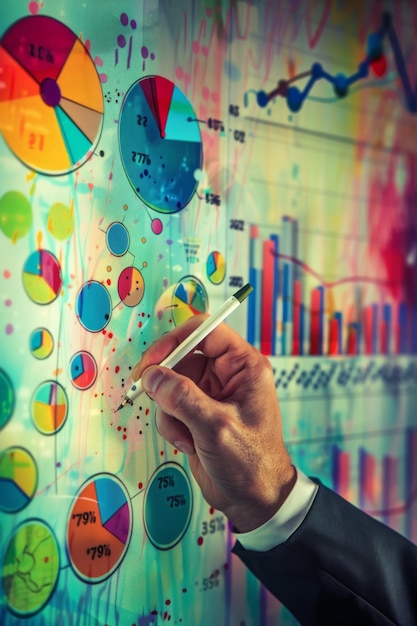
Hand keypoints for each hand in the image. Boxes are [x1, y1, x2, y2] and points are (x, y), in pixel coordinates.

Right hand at [132, 316, 295, 531]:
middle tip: (147, 394)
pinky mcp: (198, 413)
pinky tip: (189, 444)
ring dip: (170, 411)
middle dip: (166, 382)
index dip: (176, 340)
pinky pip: (170, 406)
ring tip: (187, 436)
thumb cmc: (250, 463)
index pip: (205, 331)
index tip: (152, 361)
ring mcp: (211, 394)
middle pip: (182, 357)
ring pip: (171, 384)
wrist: (254, 501)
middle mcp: (227, 374)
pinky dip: (172, 425)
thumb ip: (182, 398)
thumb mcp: (216, 428)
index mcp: (244, 366)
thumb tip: (151, 376)